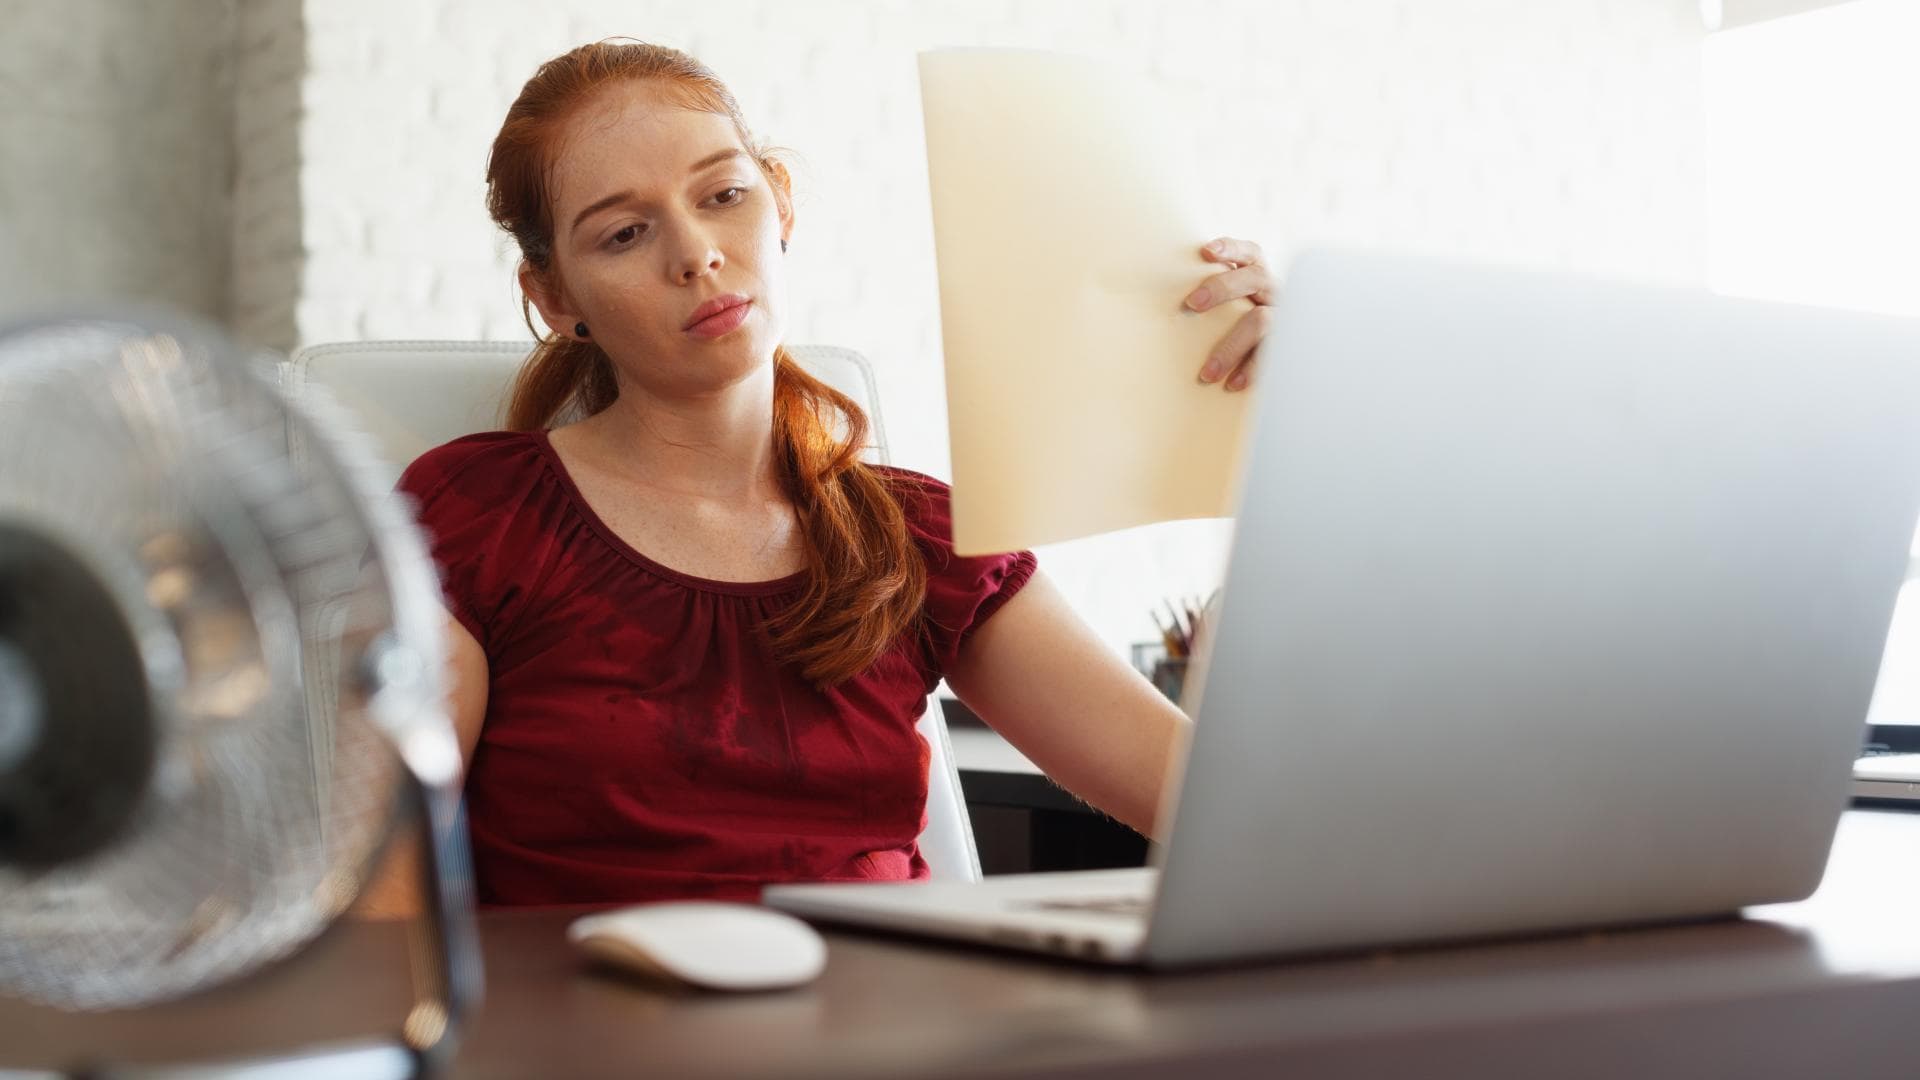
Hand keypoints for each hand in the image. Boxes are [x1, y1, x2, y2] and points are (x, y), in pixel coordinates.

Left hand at [1185, 237, 1277, 392]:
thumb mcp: (1231, 299)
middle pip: (1255, 278)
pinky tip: (1232, 384)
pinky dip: (1250, 370)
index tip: (1206, 251)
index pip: (1249, 252)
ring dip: (1231, 346)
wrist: (1285, 348)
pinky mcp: (1284, 345)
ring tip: (1207, 372)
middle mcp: (1272, 292)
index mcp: (1257, 274)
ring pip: (1262, 321)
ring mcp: (1282, 317)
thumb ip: (1210, 291)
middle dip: (1223, 288)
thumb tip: (1158, 293)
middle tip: (1191, 303)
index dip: (1231, 248)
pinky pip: (1270, 356)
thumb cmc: (1237, 317)